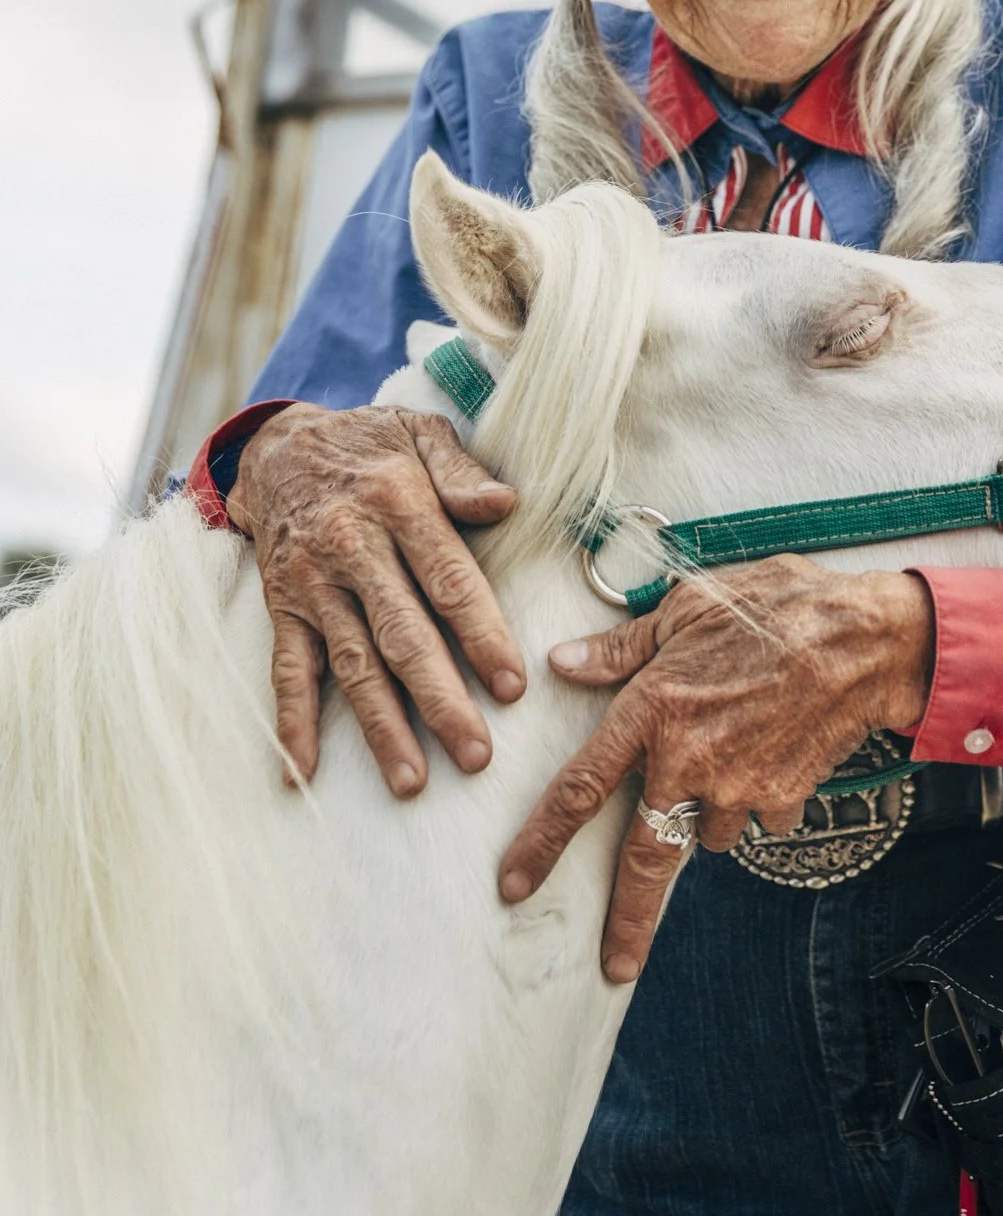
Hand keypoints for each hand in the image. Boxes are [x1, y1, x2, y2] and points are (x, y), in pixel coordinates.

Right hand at [227, 402, 522, 795]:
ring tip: (411, 782)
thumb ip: (462, 472)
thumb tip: (507, 502)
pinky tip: (305, 772)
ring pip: (351, 665)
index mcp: (398, 504)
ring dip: (380, 727)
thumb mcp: (419, 434)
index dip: (481, 633)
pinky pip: (286, 670)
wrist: (277, 446)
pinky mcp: (281, 606)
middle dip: (440, 699)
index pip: (448, 578)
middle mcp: (352, 548)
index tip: (513, 684)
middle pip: (402, 634)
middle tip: (475, 754)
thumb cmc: (370, 445)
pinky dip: (293, 723)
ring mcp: (312, 583)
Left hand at [498, 556, 933, 980]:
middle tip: (615, 965)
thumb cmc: (775, 607)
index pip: (580, 789)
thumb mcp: (687, 608)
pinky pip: (759, 815)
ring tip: (732, 751)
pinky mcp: (784, 798)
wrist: (865, 639)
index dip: (542, 841)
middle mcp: (689, 763)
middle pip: (645, 859)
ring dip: (708, 811)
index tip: (514, 884)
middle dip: (628, 919)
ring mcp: (740, 789)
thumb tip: (564, 663)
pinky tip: (772, 748)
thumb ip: (622, 649)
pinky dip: (758, 796)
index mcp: (652, 712)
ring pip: (709, 828)